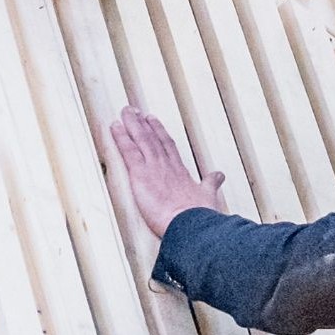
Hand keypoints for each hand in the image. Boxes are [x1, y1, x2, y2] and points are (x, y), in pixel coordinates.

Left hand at [110, 106, 227, 239]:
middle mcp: (166, 165)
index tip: (153, 120)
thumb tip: (220, 175)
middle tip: (133, 111)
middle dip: (143, 124)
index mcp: (180, 171)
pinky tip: (114, 126)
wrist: (191, 223)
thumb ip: (211, 183)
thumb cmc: (200, 215)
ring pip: (141, 140)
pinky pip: (128, 151)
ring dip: (131, 124)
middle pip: (152, 138)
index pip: (167, 146)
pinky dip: (120, 138)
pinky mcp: (140, 174)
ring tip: (125, 111)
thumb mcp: (208, 196)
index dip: (159, 132)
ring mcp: (153, 167)